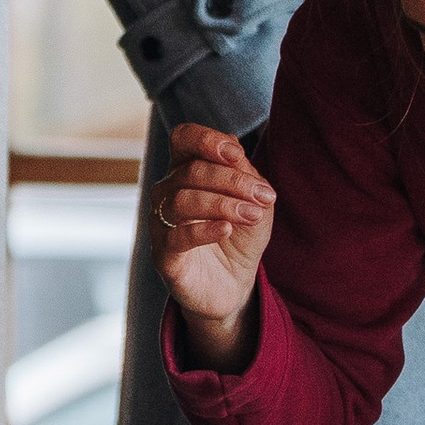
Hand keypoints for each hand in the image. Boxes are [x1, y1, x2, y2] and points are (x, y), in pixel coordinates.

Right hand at [149, 123, 274, 366]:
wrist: (234, 285)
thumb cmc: (241, 236)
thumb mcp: (253, 201)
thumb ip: (244, 174)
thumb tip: (234, 151)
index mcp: (186, 170)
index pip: (183, 139)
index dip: (205, 140)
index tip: (236, 154)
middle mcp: (166, 193)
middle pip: (190, 171)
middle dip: (232, 181)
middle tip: (264, 196)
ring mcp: (160, 224)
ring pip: (182, 201)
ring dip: (224, 204)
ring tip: (253, 215)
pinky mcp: (163, 256)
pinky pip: (176, 236)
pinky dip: (204, 229)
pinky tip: (227, 229)